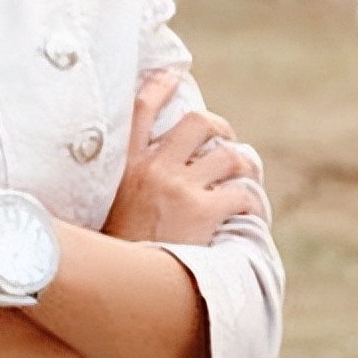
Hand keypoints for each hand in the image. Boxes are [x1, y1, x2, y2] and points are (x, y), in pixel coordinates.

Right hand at [103, 70, 258, 245]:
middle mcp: (152, 167)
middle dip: (220, 126)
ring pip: (228, 157)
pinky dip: (253, 203)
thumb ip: (122, 182)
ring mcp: (179, 188)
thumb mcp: (104, 205)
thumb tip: (145, 170)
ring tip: (247, 177)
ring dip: (244, 166)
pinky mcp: (203, 212)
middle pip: (197, 122)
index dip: (160, 84)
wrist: (117, 286)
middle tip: (227, 139)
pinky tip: (252, 213)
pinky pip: (242, 195)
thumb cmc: (113, 250)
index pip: (141, 108)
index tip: (174, 72)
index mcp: (124, 164)